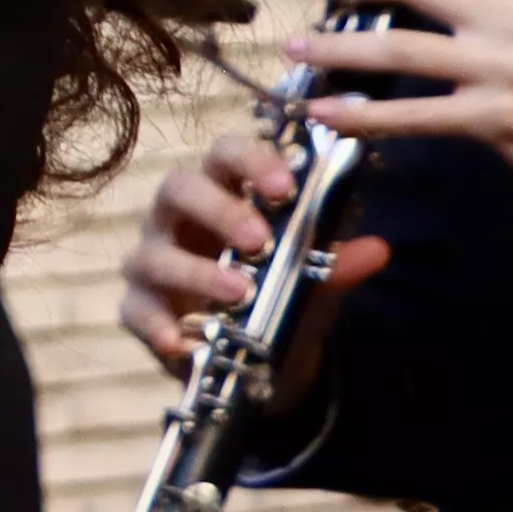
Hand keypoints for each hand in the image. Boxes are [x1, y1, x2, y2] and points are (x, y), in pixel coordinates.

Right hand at [118, 126, 388, 371]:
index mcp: (222, 193)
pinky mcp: (138, 306)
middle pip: (178, 189)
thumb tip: (377, 249)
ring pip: (154, 253)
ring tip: (237, 293)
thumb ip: (338, 264)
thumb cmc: (278, 293)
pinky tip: (182, 341)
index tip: (284, 188)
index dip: (250, 162)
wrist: (255, 356)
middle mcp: (179, 219)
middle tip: (259, 240)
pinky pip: (136, 311)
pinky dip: (157, 325)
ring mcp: (153, 260)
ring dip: (195, 272)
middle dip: (218, 211)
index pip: (225, 155)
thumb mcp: (315, 279)